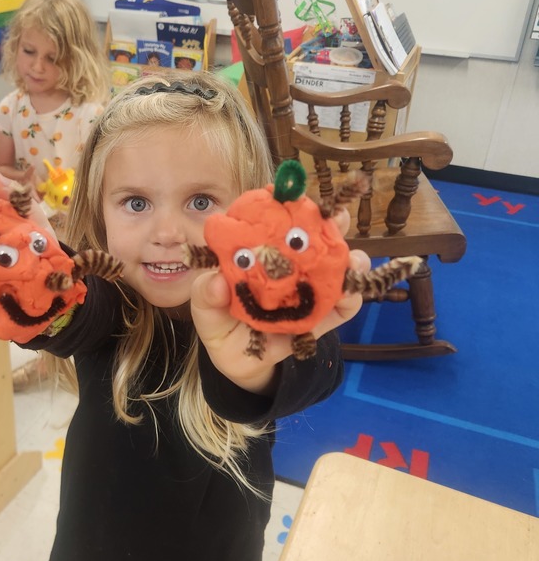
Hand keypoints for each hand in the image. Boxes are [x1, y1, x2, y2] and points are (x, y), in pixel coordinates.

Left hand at [189, 207, 369, 394]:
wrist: (241, 362)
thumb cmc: (221, 325)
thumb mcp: (206, 312)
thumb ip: (206, 297)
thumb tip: (216, 282)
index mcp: (262, 254)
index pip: (276, 225)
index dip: (286, 208)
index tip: (295, 198)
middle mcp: (290, 265)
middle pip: (314, 238)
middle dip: (331, 224)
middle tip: (338, 219)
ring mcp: (310, 288)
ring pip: (336, 268)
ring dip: (350, 260)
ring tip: (353, 260)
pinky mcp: (324, 315)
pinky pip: (344, 305)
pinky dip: (351, 298)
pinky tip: (350, 295)